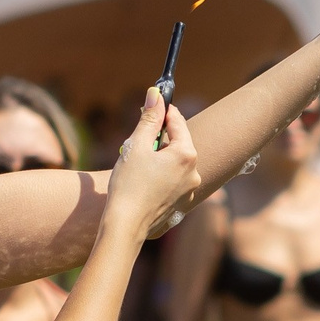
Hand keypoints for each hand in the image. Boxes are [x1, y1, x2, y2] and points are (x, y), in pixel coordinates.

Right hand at [106, 90, 198, 242]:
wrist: (126, 226)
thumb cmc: (128, 185)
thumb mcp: (136, 146)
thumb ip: (149, 118)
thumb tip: (156, 94)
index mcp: (186, 154)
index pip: (177, 122)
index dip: (162, 112)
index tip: (150, 106)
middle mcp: (194, 172)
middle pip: (177, 143)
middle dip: (158, 139)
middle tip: (137, 142)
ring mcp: (190, 190)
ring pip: (175, 163)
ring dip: (159, 159)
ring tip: (137, 167)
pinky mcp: (182, 203)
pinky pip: (173, 181)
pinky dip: (161, 177)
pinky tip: (143, 184)